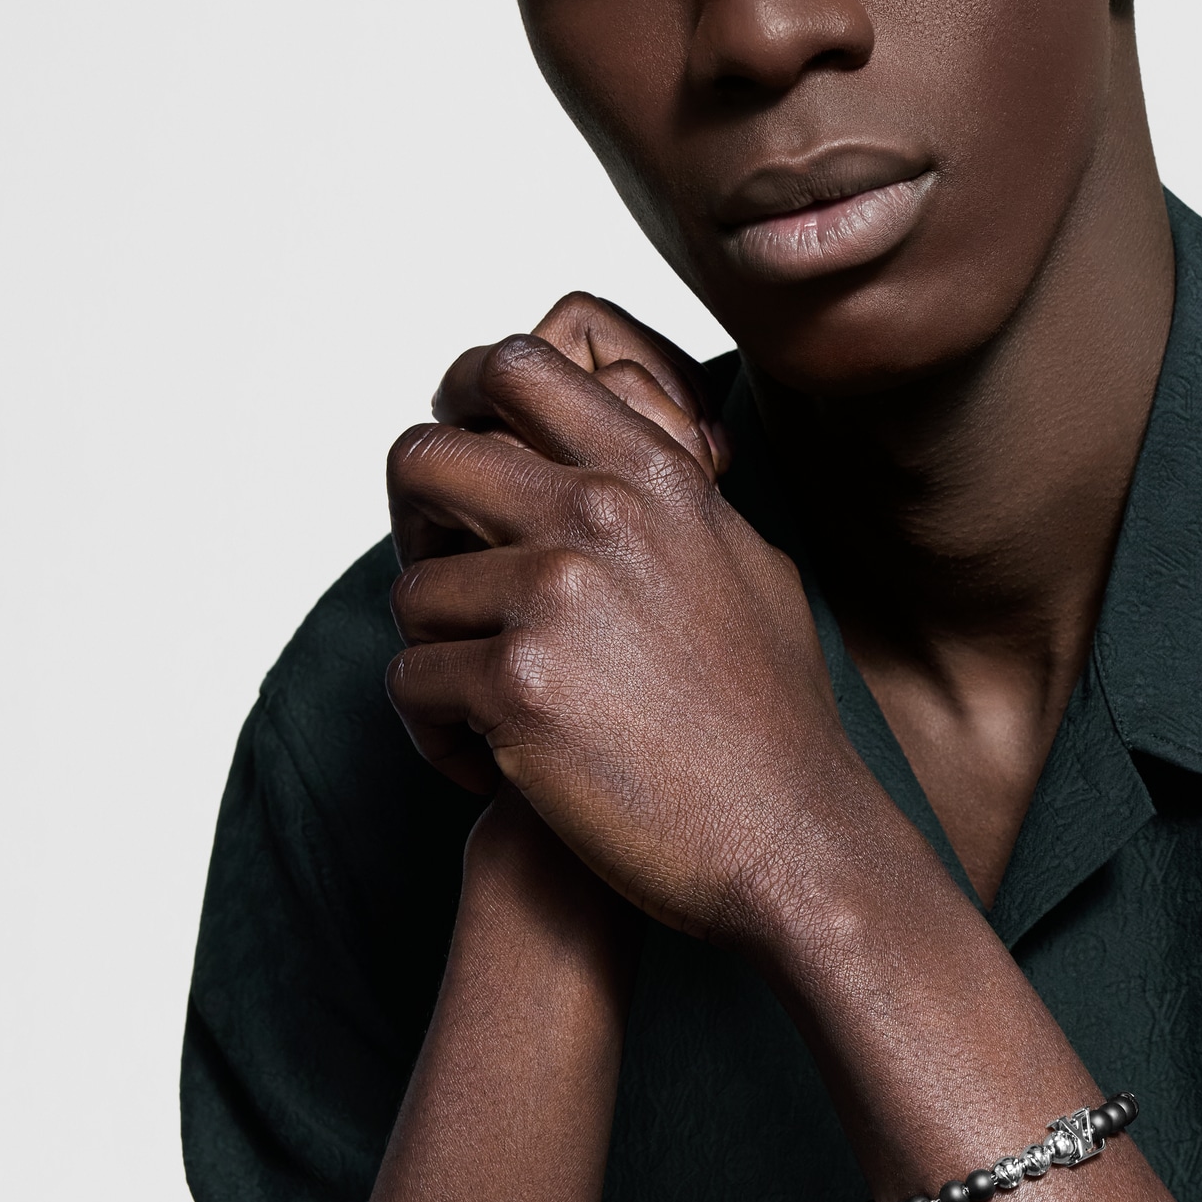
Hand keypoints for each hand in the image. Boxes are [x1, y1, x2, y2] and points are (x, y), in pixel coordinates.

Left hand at [385, 332, 892, 944]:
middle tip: (449, 599)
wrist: (791, 834)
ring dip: (435, 655)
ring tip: (486, 714)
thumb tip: (606, 456)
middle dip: (412, 528)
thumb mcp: (741, 560)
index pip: (515, 367)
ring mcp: (558, 593)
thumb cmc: (770, 712)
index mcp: (654, 472)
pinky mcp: (519, 685)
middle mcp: (603, 511)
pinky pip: (411, 683)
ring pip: (412, 590)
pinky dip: (435, 735)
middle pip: (425, 456)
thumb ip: (671, 496)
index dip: (462, 410)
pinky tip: (493, 768)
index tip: (465, 484)